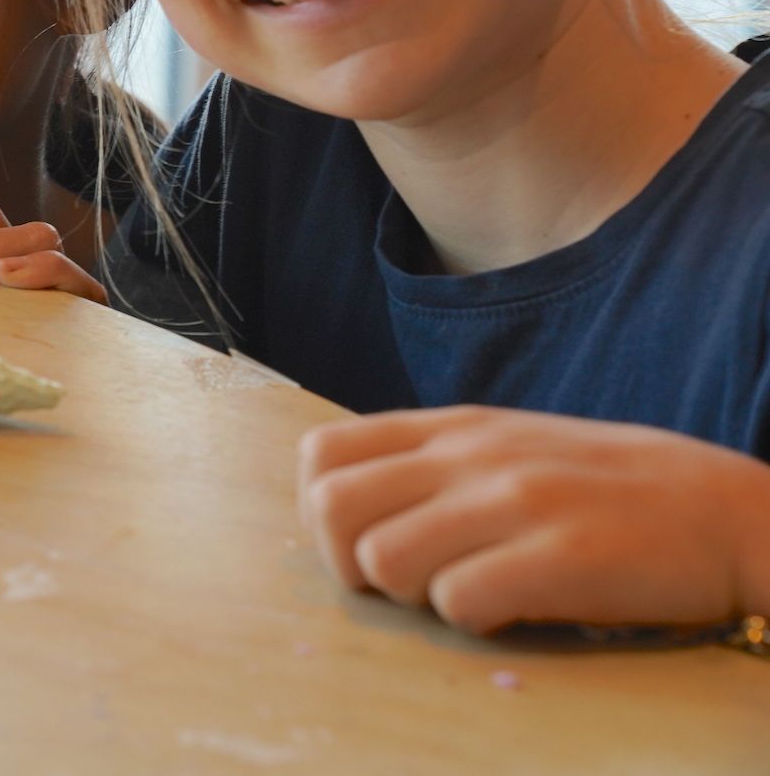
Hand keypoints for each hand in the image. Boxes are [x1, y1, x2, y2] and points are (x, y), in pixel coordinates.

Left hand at [299, 404, 769, 633]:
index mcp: (451, 427)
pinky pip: (459, 601)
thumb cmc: (603, 490)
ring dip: (411, 594)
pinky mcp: (560, 555)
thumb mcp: (504, 448)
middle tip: (406, 582)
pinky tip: (514, 610)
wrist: (725, 511)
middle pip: (332, 507)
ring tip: (465, 593)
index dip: (322, 512)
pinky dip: (473, 619)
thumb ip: (428, 467)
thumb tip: (345, 514)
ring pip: (383, 558)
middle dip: (348, 560)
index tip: (367, 543)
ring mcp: (515, 500)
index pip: (322, 453)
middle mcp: (471, 453)